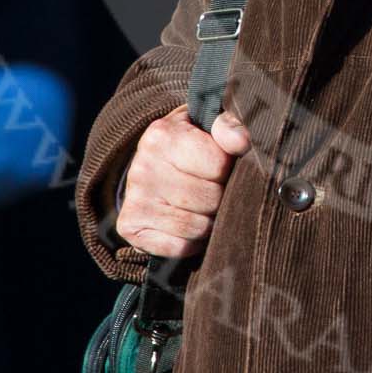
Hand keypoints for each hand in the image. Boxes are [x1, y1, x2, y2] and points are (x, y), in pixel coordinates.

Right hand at [117, 108, 250, 258]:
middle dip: (220, 197)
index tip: (220, 165)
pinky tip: (188, 223)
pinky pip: (179, 247)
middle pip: (209, 199)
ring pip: (196, 227)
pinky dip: (191, 242)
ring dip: (208, 222)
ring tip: (203, 206)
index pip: (218, 165)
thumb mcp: (206, 125)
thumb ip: (227, 126)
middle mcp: (143, 167)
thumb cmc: (188, 144)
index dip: (227, 168)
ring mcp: (135, 199)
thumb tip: (240, 142)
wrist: (151, 165)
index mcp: (162, 135)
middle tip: (213, 189)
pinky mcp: (131, 227)